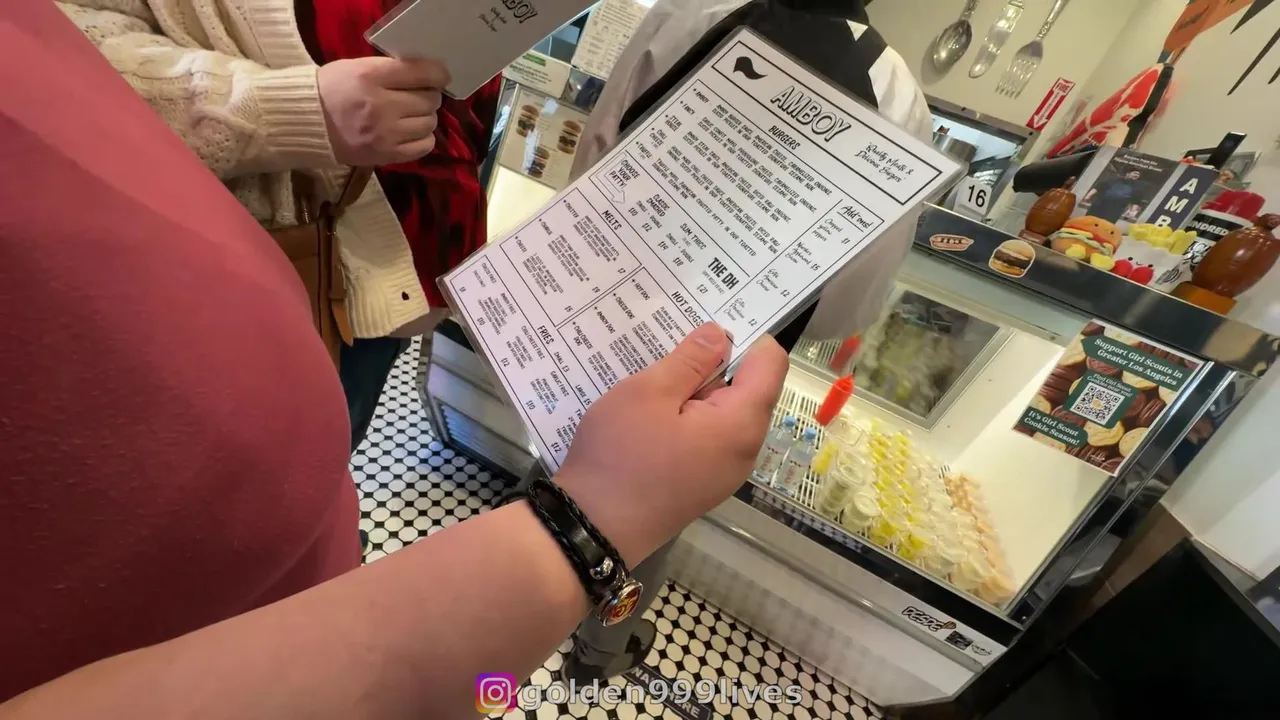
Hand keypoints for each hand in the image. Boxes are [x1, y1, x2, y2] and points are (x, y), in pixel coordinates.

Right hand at [317, 57, 449, 165]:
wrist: (306, 124)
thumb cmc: (332, 90)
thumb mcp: (356, 68)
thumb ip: (390, 70)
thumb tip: (427, 75)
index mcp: (370, 76)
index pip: (420, 72)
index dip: (438, 73)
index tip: (441, 76)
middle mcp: (381, 105)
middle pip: (429, 100)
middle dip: (429, 96)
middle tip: (419, 96)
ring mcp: (385, 133)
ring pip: (429, 122)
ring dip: (426, 117)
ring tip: (412, 114)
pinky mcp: (386, 154)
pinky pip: (424, 146)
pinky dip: (424, 138)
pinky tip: (413, 132)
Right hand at [555, 324, 788, 564]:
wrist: (591, 528)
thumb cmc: (620, 455)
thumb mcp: (649, 393)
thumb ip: (691, 360)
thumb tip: (721, 335)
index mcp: (741, 424)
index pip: (771, 363)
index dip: (748, 334)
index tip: (710, 319)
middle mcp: (744, 450)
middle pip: (749, 389)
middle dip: (717, 362)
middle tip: (673, 341)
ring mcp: (724, 473)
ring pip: (724, 414)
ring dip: (696, 390)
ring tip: (656, 375)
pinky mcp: (701, 485)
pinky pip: (707, 438)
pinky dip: (687, 417)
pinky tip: (652, 412)